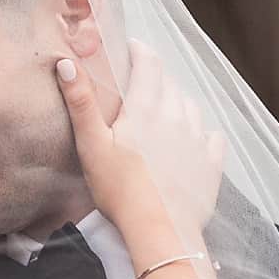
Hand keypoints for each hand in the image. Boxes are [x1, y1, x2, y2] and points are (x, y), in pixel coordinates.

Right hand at [58, 42, 224, 245]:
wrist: (160, 230)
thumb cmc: (120, 190)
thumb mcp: (92, 145)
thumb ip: (81, 103)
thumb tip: (66, 63)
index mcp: (147, 108)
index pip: (149, 64)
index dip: (140, 51)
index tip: (131, 48)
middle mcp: (177, 117)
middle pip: (169, 84)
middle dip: (155, 78)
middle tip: (140, 86)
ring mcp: (198, 139)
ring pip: (190, 107)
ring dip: (177, 103)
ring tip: (163, 113)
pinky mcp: (212, 163)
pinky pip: (212, 136)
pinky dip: (202, 132)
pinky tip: (193, 140)